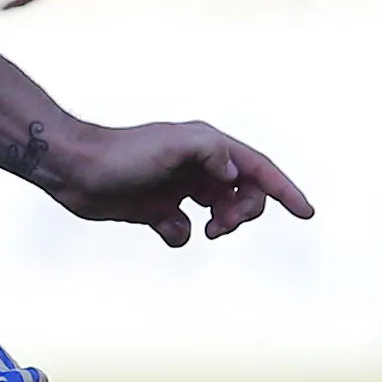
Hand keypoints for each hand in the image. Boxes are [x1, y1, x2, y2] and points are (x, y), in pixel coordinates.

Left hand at [26, 117, 312, 246]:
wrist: (74, 171)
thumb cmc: (122, 155)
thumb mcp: (172, 145)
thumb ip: (211, 152)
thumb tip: (232, 174)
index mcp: (208, 146)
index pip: (258, 168)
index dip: (285, 190)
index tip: (307, 214)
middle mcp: (197, 166)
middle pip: (245, 193)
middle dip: (246, 212)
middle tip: (223, 224)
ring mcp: (178, 189)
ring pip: (221, 212)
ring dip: (223, 224)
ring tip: (207, 229)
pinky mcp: (157, 210)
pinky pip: (185, 231)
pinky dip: (183, 236)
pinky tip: (166, 228)